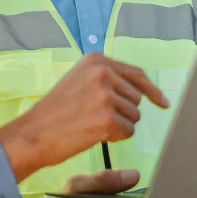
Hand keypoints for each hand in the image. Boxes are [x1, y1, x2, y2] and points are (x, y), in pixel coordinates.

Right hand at [0, 53, 168, 181]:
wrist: (32, 134)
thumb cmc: (55, 112)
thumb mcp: (79, 80)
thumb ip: (106, 78)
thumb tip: (140, 89)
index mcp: (96, 60)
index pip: (136, 74)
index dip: (152, 90)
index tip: (163, 103)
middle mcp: (102, 73)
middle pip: (137, 98)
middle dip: (124, 111)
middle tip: (96, 118)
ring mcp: (106, 95)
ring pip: (134, 116)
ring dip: (119, 126)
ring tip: (92, 125)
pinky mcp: (108, 118)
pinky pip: (128, 131)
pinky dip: (116, 137)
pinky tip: (94, 135)